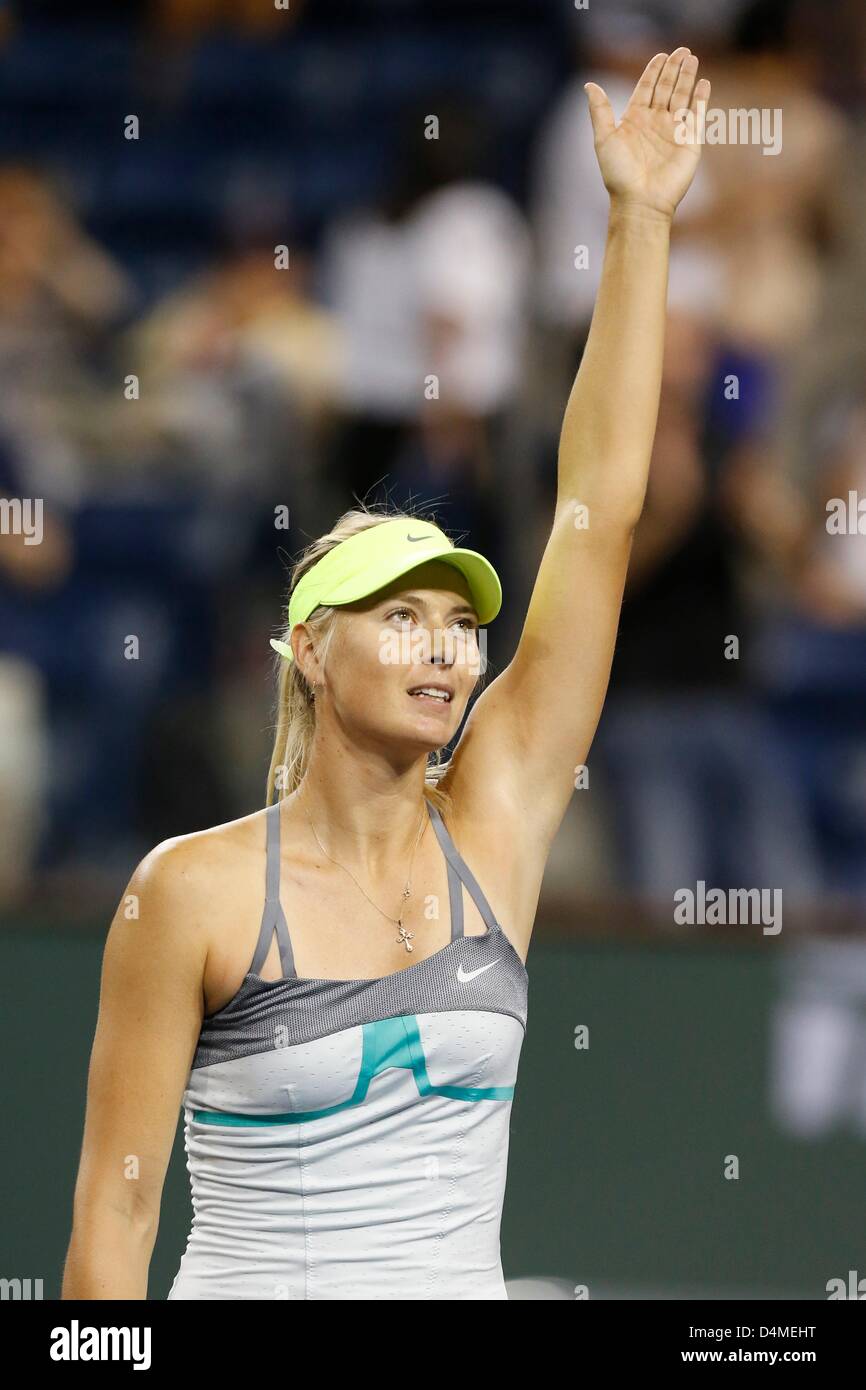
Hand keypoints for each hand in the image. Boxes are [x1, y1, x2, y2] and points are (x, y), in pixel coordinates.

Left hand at [585, 48, 710, 220]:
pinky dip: (701, 99)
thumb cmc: (619, 175)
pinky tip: (704, 83)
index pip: (647, 88)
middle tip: (681, 50)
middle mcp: (655, 123)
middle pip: (667, 88)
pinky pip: (697, 115)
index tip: (660, 55)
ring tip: (691, 58)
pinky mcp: (689, 142)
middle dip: (673, 69)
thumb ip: (599, 111)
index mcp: (635, 120)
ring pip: (682, 97)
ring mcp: (673, 132)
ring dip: (687, 77)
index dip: (653, 71)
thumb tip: (588, 85)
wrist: (640, 201)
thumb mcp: (604, 139)